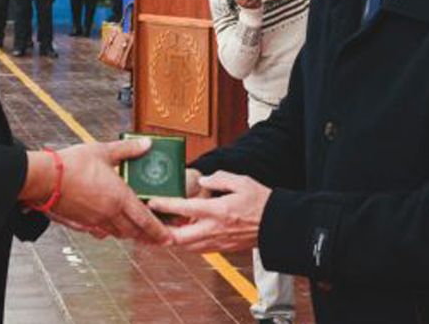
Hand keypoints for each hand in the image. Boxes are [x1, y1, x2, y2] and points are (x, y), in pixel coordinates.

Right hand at [47, 139, 172, 244]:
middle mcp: (109, 213)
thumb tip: (147, 144)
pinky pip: (100, 232)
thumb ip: (128, 150)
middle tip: (157, 239)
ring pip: (117, 233)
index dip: (159, 231)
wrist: (43, 179)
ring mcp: (94, 220)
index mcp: (119, 197)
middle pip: (133, 231)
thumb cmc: (72, 164)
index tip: (168, 238)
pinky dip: (109, 232)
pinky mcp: (80, 223)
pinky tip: (110, 227)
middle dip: (147, 236)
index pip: (145, 219)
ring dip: (129, 234)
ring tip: (137, 233)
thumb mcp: (103, 151)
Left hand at [148, 171, 270, 252]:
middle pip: (178, 238)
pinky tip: (185, 233)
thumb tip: (203, 181)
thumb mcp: (242, 182)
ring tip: (164, 228)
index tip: (152, 202)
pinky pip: (198, 249)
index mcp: (217, 211)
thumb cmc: (261, 202)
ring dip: (174, 239)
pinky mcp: (222, 249)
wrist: (277, 225)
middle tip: (151, 224)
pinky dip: (187, 243)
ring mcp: (218, 242)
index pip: (184, 209)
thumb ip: (219, 179)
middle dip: (161, 233)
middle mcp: (214, 230)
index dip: (165, 205)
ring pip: (186, 247)